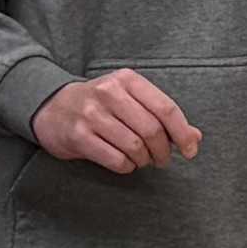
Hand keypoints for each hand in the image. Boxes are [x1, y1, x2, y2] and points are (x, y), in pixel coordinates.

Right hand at [33, 71, 200, 174]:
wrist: (51, 107)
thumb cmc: (100, 105)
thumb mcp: (130, 99)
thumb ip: (162, 116)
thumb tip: (195, 138)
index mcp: (128, 80)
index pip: (166, 108)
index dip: (183, 133)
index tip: (190, 151)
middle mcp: (109, 93)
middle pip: (152, 130)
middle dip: (163, 151)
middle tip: (162, 160)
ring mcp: (92, 114)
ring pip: (135, 147)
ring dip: (144, 160)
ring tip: (142, 160)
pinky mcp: (78, 136)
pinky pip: (116, 159)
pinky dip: (127, 167)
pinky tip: (126, 163)